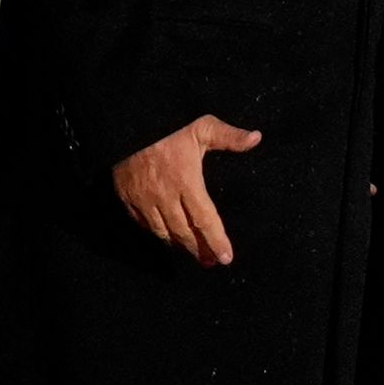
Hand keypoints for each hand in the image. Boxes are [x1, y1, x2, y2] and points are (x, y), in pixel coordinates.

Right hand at [113, 116, 260, 266]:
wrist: (126, 123)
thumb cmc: (167, 125)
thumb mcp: (201, 126)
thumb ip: (229, 136)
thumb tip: (257, 138)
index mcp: (185, 181)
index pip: (205, 219)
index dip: (216, 241)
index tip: (226, 258)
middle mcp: (164, 196)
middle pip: (184, 233)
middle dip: (200, 250)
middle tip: (211, 262)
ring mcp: (143, 200)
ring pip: (163, 232)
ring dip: (179, 245)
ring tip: (193, 252)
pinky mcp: (127, 199)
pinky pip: (144, 224)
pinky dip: (158, 233)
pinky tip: (167, 236)